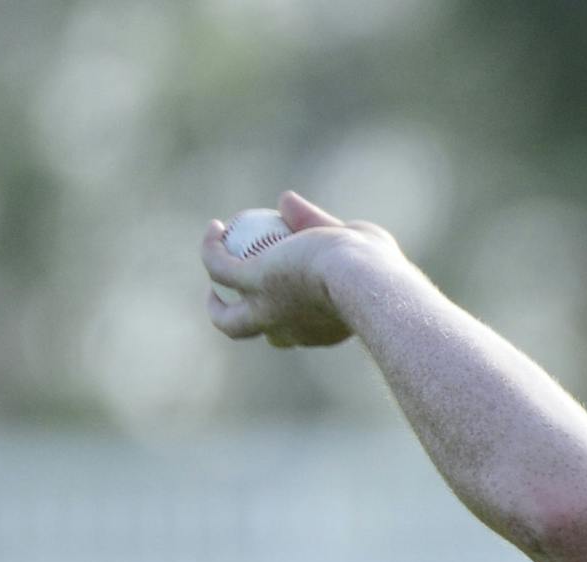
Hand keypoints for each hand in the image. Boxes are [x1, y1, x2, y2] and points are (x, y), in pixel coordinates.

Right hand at [201, 191, 404, 348]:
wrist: (365, 278)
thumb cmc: (375, 266)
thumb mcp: (354, 238)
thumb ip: (320, 222)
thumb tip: (285, 200)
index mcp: (324, 330)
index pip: (301, 328)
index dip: (291, 311)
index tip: (290, 282)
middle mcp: (293, 331)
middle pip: (261, 335)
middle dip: (243, 321)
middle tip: (235, 295)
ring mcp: (267, 310)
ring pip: (228, 320)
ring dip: (215, 301)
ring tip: (216, 263)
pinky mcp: (251, 283)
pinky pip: (219, 267)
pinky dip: (211, 248)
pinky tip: (215, 227)